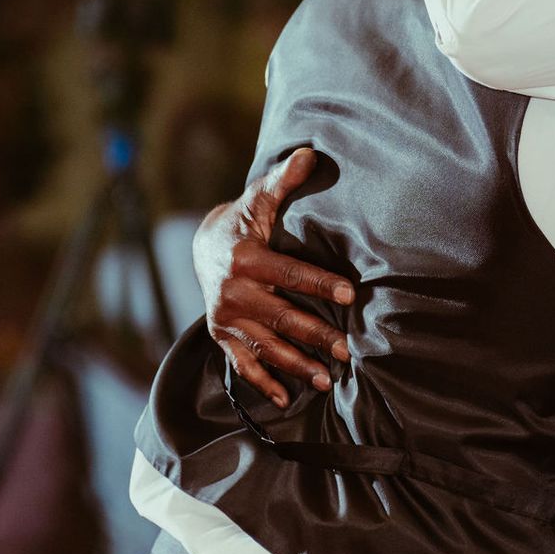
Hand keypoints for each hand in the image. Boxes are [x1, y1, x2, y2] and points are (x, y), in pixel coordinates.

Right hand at [194, 148, 357, 408]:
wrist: (203, 247)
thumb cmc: (244, 221)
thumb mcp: (260, 199)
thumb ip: (285, 180)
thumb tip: (310, 154)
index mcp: (245, 258)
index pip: (289, 274)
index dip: (320, 284)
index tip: (351, 294)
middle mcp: (231, 293)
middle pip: (281, 318)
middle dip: (316, 335)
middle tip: (349, 349)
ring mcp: (225, 319)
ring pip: (266, 347)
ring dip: (296, 366)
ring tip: (327, 380)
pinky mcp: (221, 337)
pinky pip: (243, 364)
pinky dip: (263, 383)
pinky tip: (286, 399)